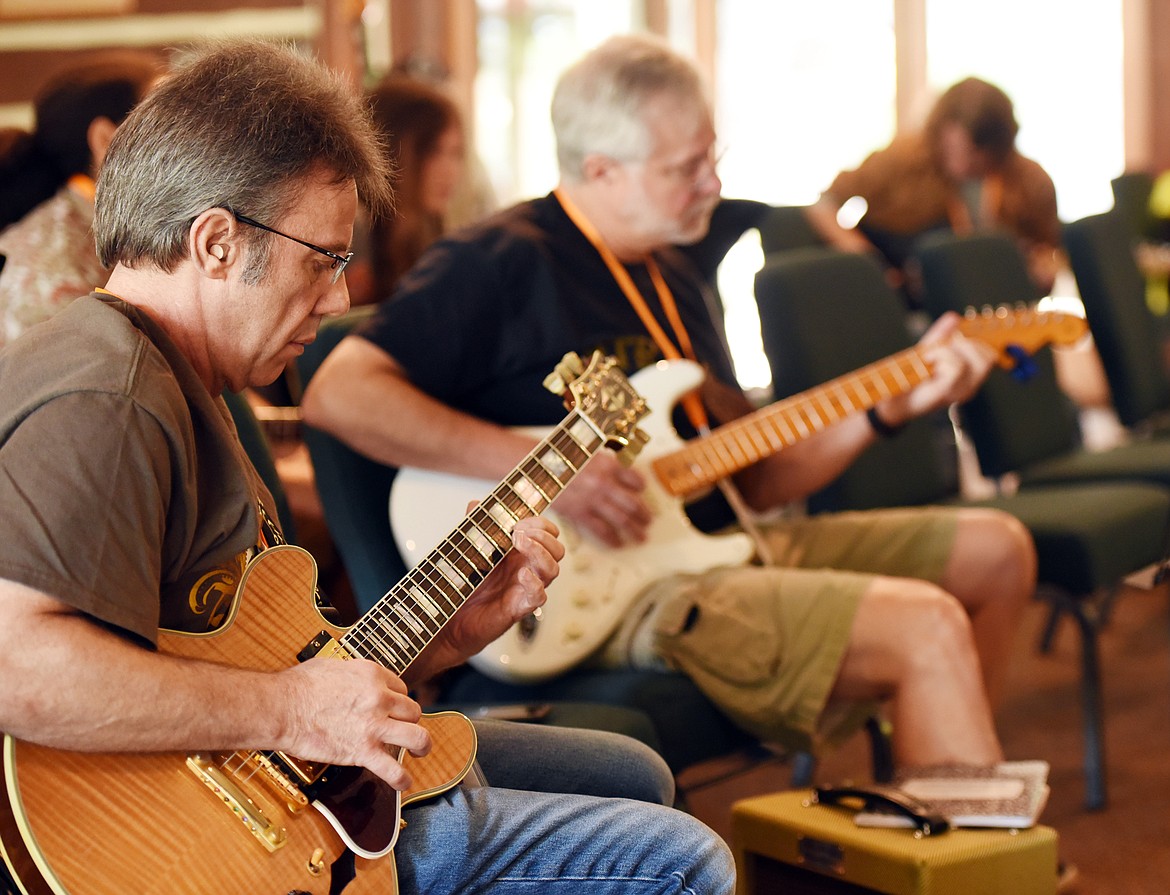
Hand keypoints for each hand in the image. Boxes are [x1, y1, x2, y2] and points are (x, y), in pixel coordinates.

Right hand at [277, 656, 429, 790]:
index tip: (391, 710)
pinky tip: (404, 781)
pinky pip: (393, 769)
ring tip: (420, 751)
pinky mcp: (363, 751)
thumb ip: (352, 673)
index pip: (401, 688)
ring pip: (417, 736)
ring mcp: (374, 725)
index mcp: (372, 675)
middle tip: (402, 729)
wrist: (282, 708)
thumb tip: (352, 678)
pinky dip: (402, 778)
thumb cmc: (298, 686)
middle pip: (413, 711)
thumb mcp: (333, 665)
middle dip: (408, 721)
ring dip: (421, 745)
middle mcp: (379, 698)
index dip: (397, 701)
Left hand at [409, 515, 563, 678]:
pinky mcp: (519, 608)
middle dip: (543, 536)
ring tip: (519, 542)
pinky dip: (535, 584)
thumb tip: (475, 504)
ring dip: (540, 552)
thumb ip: (475, 528)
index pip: (548, 533)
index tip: (519, 522)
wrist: (452, 619)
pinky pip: (539, 596)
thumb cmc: (467, 586)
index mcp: (521, 552)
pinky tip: (522, 574)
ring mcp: (526, 588)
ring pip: (553, 569)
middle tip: (518, 533)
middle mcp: (528, 568)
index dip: (541, 524)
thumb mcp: (470, 550)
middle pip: (557, 550)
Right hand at [551, 449, 651, 546]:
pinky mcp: (580, 513)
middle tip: (648, 521)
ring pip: (621, 519)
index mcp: (608, 465)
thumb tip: (621, 477)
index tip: (643, 492)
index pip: (635, 479)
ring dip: (634, 530)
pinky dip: (612, 538)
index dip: (642, 487)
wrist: (538, 469)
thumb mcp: (588, 455)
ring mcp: (593, 500)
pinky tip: (618, 543)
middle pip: (633, 503)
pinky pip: (601, 530)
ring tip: (641, 536)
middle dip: (644, 514)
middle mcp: (604, 483)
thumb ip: (606, 465)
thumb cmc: (562, 460)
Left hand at [873, 311, 995, 424]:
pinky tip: (928, 361)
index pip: (990, 355)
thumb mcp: (930, 348)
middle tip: (943, 347)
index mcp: (970, 374)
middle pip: (988, 357)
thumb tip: (955, 317)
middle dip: (965, 343)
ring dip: (947, 350)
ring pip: (970, 360)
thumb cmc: (914, 374)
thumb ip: (943, 333)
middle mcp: (970, 384)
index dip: (980, 339)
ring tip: (930, 356)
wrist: (896, 394)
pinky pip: (956, 367)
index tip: (959, 335)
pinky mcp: (949, 392)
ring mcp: (961, 391)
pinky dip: (940, 356)